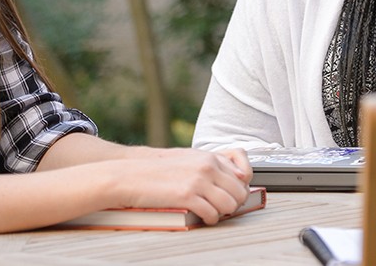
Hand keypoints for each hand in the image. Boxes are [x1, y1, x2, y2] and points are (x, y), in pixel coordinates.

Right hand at [103, 148, 251, 223]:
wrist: (131, 175)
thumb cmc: (159, 170)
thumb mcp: (189, 159)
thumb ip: (212, 165)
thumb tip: (237, 177)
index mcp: (210, 157)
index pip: (244, 175)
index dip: (240, 189)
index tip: (233, 196)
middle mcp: (208, 167)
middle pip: (240, 192)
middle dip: (235, 203)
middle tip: (224, 208)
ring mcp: (199, 181)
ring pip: (230, 204)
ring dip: (224, 213)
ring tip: (214, 213)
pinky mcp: (188, 196)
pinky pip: (212, 213)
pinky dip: (211, 219)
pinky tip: (204, 217)